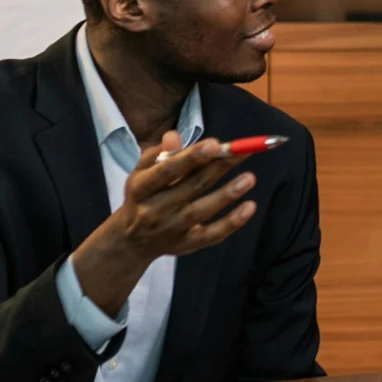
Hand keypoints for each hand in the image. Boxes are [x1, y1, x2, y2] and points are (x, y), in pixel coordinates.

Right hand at [69, 131, 260, 315]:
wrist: (131, 242)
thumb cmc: (142, 197)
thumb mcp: (142, 173)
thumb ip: (159, 154)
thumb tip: (174, 136)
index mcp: (141, 188)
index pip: (168, 171)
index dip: (191, 157)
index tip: (216, 143)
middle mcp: (154, 211)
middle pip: (191, 187)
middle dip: (218, 168)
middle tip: (242, 152)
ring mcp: (170, 231)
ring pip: (202, 211)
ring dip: (227, 194)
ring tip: (250, 178)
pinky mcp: (185, 245)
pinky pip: (211, 235)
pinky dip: (232, 223)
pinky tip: (250, 206)